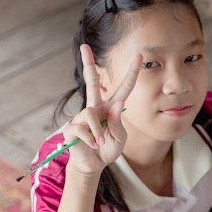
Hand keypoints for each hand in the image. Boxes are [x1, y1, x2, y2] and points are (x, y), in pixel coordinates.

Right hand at [62, 45, 140, 176]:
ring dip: (99, 131)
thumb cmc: (107, 150)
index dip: (132, 73)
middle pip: (91, 82)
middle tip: (84, 46)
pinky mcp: (71, 126)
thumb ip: (118, 124)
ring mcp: (81, 116)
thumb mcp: (119, 139)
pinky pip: (82, 128)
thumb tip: (116, 105)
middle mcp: (95, 108)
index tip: (140, 56)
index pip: (124, 88)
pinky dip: (91, 139)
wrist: (92, 165)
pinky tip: (92, 145)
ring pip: (90, 113)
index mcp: (110, 109)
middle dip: (88, 64)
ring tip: (101, 142)